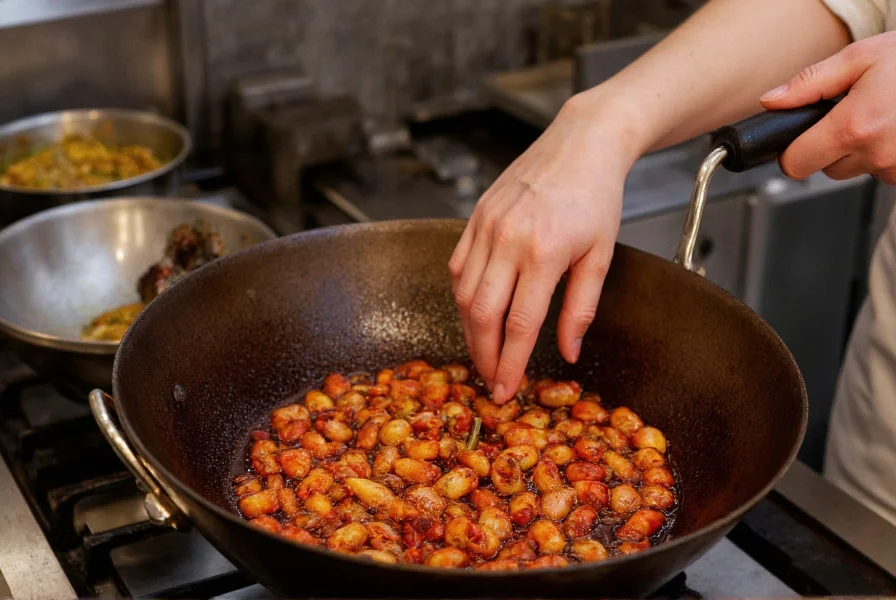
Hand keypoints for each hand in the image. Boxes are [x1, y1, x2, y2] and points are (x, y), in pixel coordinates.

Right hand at [448, 95, 643, 402]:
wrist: (582, 142)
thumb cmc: (597, 197)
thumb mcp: (601, 256)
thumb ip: (581, 309)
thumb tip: (566, 352)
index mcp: (544, 252)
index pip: (518, 324)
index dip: (509, 363)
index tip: (506, 390)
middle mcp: (507, 239)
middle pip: (482, 314)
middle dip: (483, 356)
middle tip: (491, 381)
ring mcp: (486, 226)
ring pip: (463, 293)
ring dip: (470, 330)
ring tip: (484, 352)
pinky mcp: (476, 216)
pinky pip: (457, 266)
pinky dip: (462, 296)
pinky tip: (475, 312)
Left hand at [760, 31, 895, 183]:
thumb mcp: (860, 58)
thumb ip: (809, 83)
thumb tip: (772, 101)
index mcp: (854, 127)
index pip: (795, 165)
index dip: (792, 151)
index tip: (799, 138)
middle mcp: (876, 154)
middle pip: (824, 169)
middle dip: (829, 146)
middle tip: (852, 114)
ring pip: (855, 170)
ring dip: (860, 149)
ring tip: (882, 116)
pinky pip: (882, 171)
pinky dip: (884, 153)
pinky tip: (895, 129)